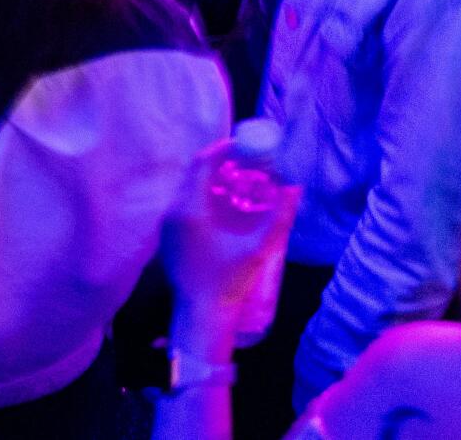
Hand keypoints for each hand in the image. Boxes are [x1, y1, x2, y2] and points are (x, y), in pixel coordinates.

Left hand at [161, 141, 299, 330]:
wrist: (200, 314)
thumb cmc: (229, 282)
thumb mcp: (259, 250)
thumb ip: (279, 218)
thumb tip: (295, 188)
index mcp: (190, 210)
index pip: (202, 164)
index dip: (223, 150)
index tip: (245, 146)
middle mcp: (173, 212)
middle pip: (194, 172)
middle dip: (220, 162)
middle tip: (246, 161)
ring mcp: (166, 224)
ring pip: (187, 187)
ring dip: (211, 178)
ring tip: (239, 179)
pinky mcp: (167, 234)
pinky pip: (183, 202)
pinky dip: (202, 194)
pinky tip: (223, 203)